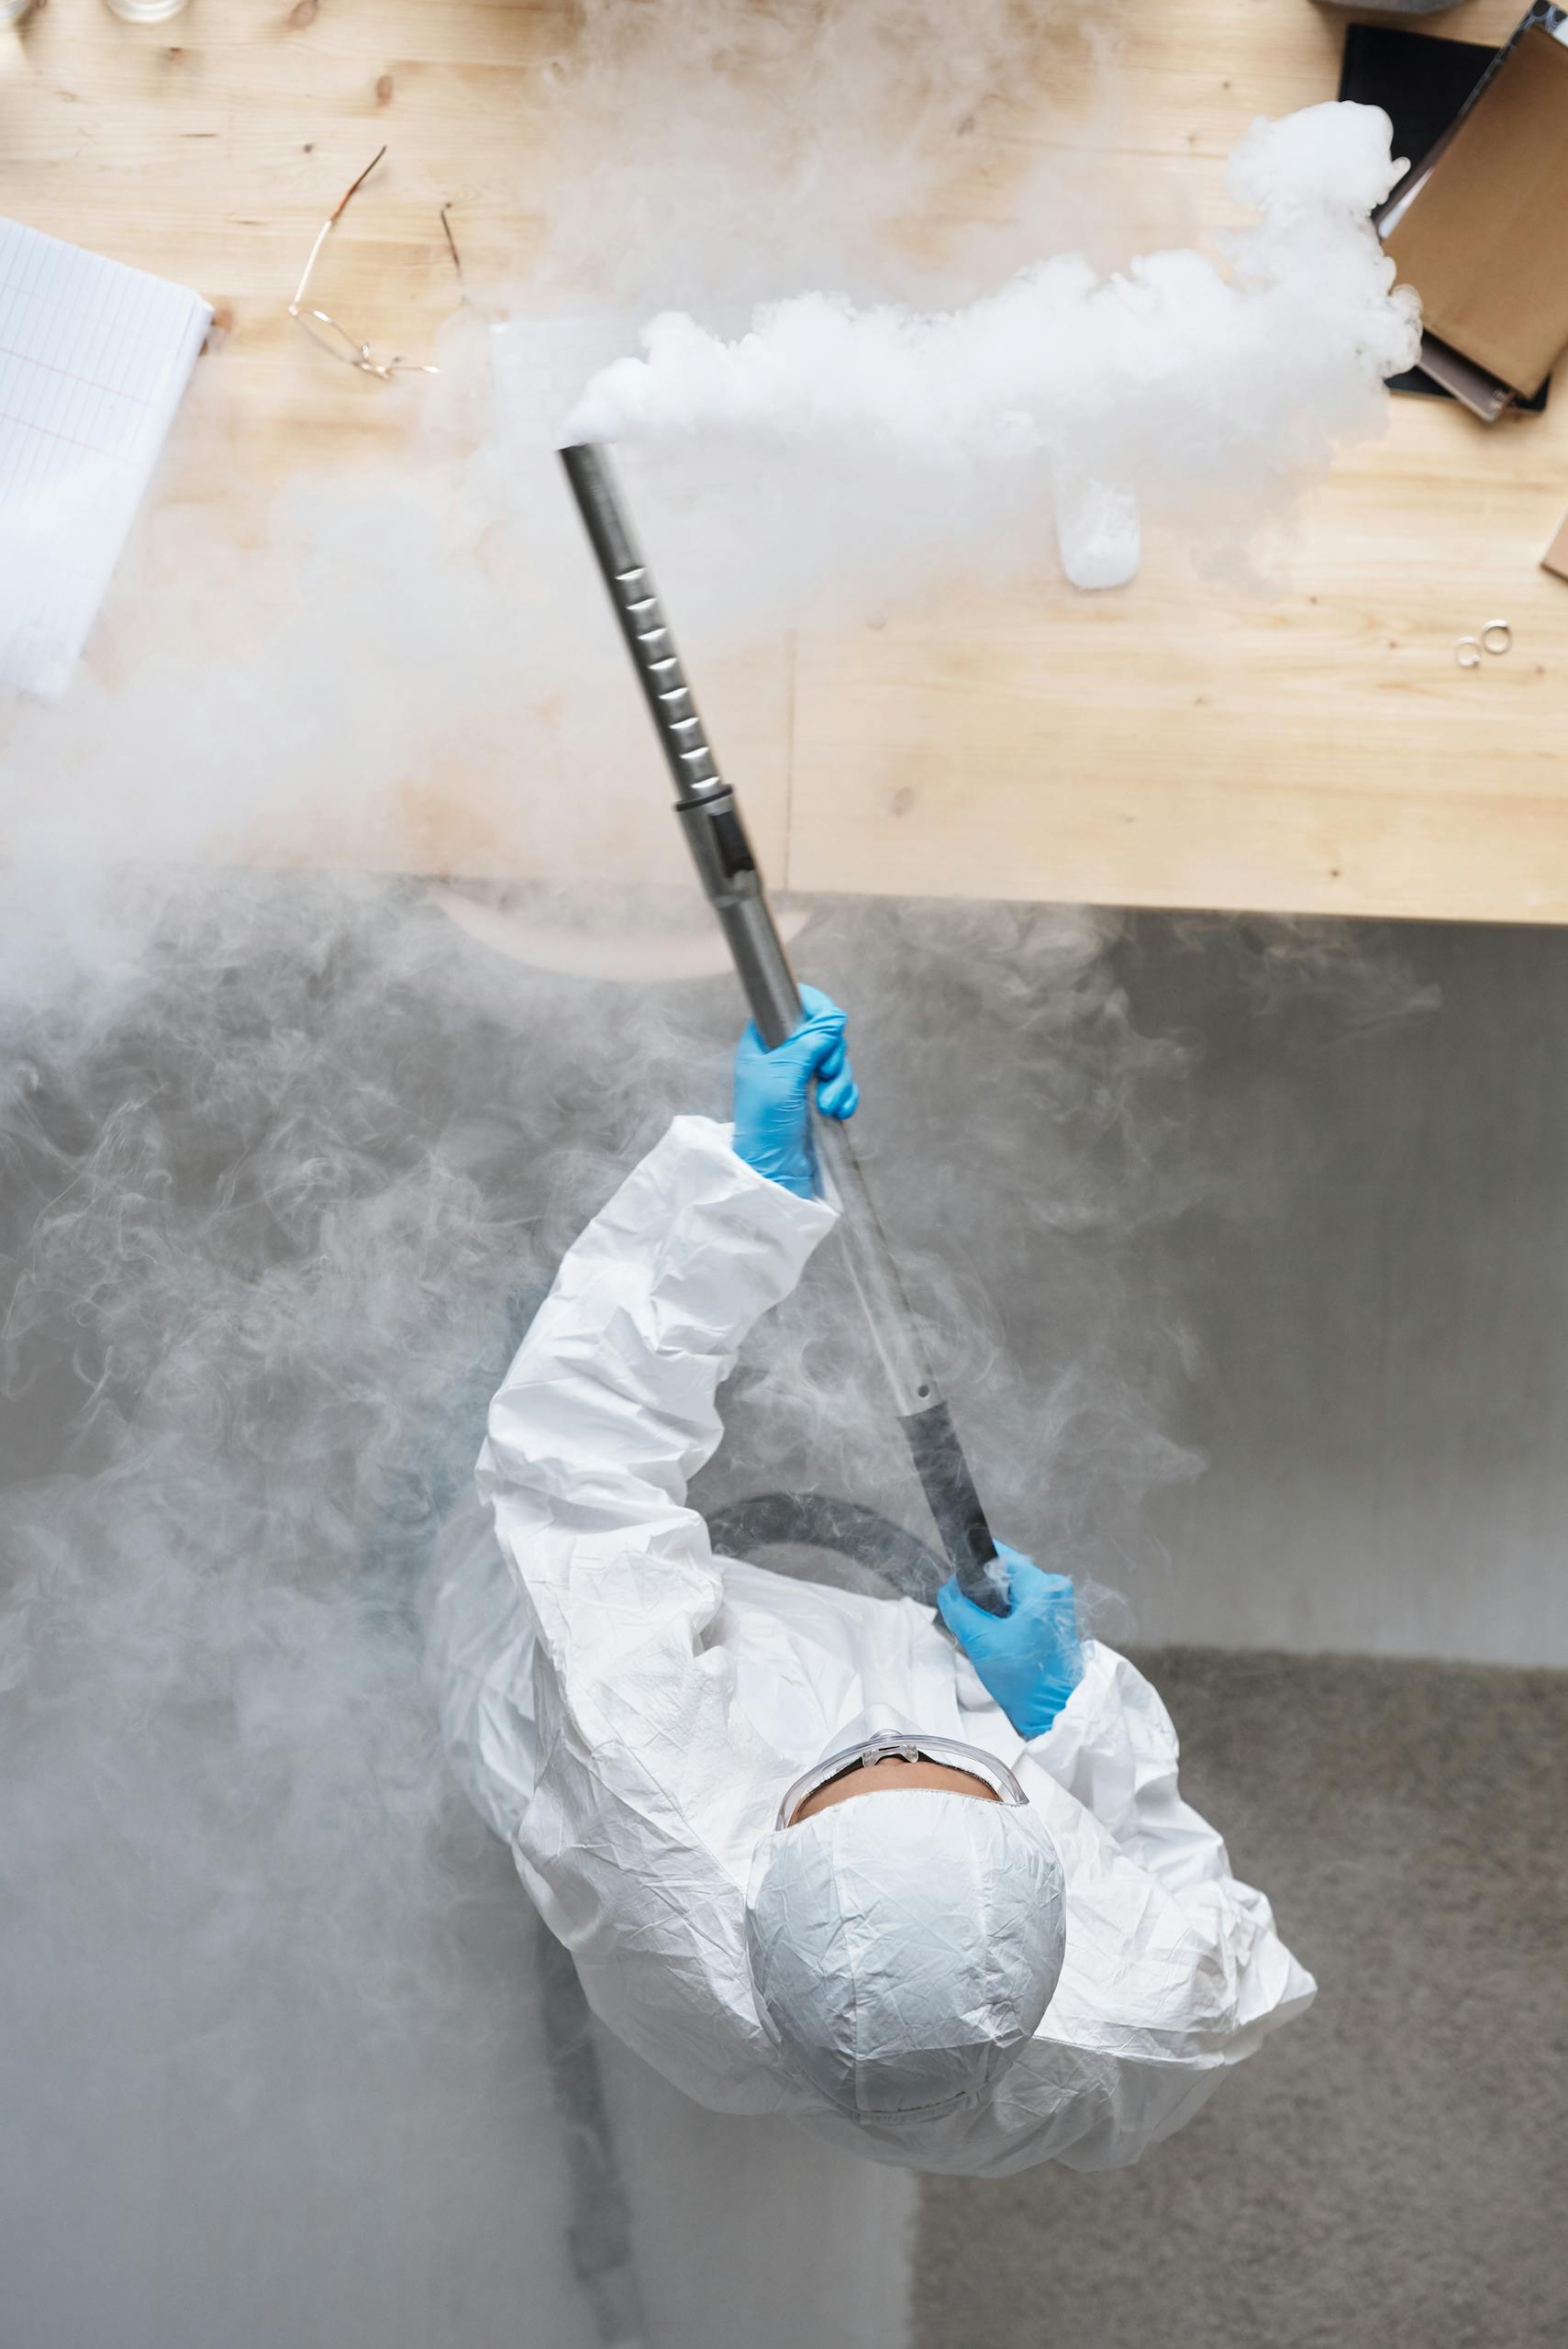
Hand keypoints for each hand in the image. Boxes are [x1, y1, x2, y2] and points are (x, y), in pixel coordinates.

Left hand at [732, 987, 857, 1199]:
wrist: (773, 1170)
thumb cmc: (765, 1122)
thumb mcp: (783, 1075)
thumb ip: (810, 1042)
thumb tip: (835, 1016)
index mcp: (763, 1043)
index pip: (791, 1007)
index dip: (814, 1009)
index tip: (830, 1024)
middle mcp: (783, 1057)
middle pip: (823, 1034)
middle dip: (832, 1057)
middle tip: (824, 1075)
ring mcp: (802, 1078)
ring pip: (836, 1061)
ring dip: (838, 1082)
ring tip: (827, 1105)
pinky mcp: (818, 1098)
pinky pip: (843, 1085)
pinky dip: (845, 1097)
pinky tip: (838, 1112)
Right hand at [937, 1543, 1082, 1740]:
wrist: (1053, 1712)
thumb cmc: (1025, 1679)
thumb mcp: (981, 1640)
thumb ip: (958, 1607)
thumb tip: (947, 1588)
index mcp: (1042, 1587)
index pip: (1000, 1557)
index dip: (973, 1567)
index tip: (957, 1584)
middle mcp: (1054, 1590)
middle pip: (1005, 1576)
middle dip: (982, 1594)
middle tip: (968, 1617)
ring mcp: (1057, 1606)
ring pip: (1012, 1594)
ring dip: (993, 1609)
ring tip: (983, 1633)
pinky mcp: (1055, 1622)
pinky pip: (1022, 1608)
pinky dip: (1006, 1619)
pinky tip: (998, 1640)